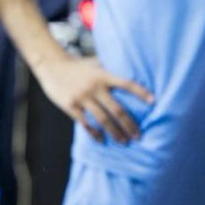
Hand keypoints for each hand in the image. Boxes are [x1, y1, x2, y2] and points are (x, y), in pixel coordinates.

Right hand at [34, 56, 152, 143]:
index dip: (140, 92)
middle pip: (117, 109)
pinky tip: (101, 139)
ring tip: (123, 141)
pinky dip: (94, 133)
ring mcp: (82, 97)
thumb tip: (127, 72)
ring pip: (103, 119)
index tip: (153, 101)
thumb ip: (108, 70)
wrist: (52, 65)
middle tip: (138, 135)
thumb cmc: (76, 65)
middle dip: (129, 124)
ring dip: (115, 132)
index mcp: (103, 75)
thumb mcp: (94, 63)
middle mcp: (94, 87)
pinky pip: (85, 123)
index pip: (126, 84)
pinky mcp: (71, 105)